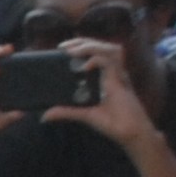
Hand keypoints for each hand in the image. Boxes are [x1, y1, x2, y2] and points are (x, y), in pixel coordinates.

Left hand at [40, 37, 154, 145]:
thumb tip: (44, 115)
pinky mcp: (120, 82)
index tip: (62, 50)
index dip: (82, 47)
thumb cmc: (113, 123)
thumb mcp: (84, 115)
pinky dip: (96, 61)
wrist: (130, 134)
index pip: (97, 53)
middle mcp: (114, 73)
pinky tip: (83, 68)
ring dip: (90, 46)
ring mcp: (118, 76)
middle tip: (63, 47)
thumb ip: (66, 112)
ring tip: (72, 51)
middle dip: (83, 42)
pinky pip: (109, 63)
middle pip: (102, 46)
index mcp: (107, 77)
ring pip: (108, 50)